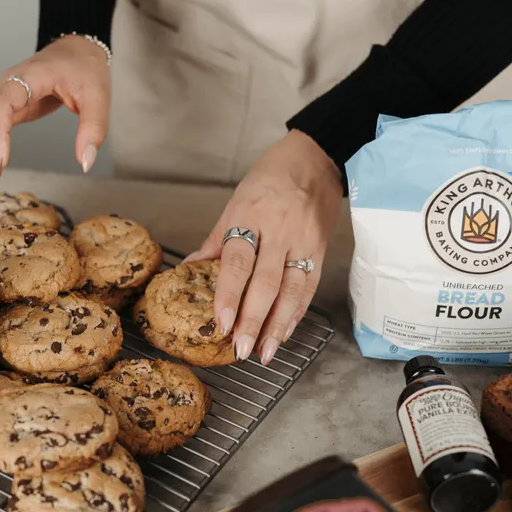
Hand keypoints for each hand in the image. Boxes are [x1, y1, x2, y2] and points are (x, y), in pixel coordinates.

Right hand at [0, 35, 109, 193]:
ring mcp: (1, 95)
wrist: (76, 51)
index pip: (0, 104)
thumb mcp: (97, 96)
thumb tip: (85, 163)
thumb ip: (93, 129)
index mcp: (29, 78)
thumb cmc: (84, 69)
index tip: (0, 162)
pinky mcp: (2, 107)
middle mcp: (7, 85)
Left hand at [186, 130, 341, 364]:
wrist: (315, 159)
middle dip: (253, 320)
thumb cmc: (270, 178)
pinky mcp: (320, 250)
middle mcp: (278, 231)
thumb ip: (216, 239)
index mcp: (249, 217)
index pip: (237, 262)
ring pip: (291, 290)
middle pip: (265, 283)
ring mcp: (303, 242)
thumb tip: (190, 268)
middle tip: (240, 349)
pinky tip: (286, 332)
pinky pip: (308, 287)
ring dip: (277, 326)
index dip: (229, 295)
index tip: (221, 322)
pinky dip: (297, 313)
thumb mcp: (235, 202)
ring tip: (265, 352)